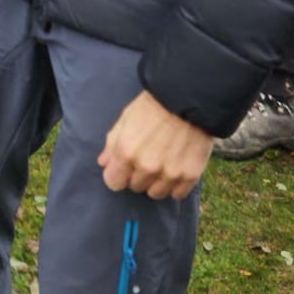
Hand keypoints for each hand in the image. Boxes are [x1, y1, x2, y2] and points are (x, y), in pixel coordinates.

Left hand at [97, 90, 211, 199]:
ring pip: (155, 193)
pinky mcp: (190, 175)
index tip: (124, 167)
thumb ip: (112, 143)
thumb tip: (103, 163)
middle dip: (137, 174)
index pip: (113, 182)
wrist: (188, 99)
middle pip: (135, 187)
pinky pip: (177, 194)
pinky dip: (174, 185)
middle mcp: (147, 167)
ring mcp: (169, 173)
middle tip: (146, 157)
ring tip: (161, 163)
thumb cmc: (153, 105)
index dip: (117, 174)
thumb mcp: (126, 118)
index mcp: (126, 152)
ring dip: (155, 182)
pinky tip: (175, 169)